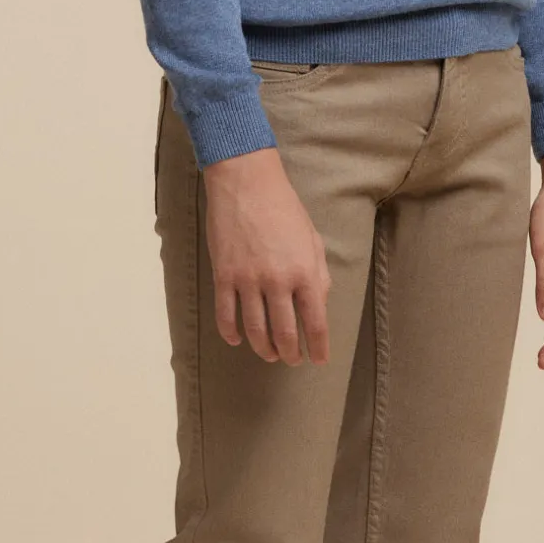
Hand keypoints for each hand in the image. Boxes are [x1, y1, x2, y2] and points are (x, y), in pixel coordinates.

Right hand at [202, 147, 331, 363]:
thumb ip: (319, 273)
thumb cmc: (284, 208)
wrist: (247, 183)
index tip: (319, 359)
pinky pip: (225, 315)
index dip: (319, 347)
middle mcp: (278, 281)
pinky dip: (231, 333)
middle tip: (292, 360)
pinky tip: (237, 340)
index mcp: (305, 272)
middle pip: (285, 334)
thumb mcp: (312, 239)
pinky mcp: (224, 275)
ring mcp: (248, 280)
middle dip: (290, 353)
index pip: (315, 323)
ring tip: (269, 355)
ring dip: (264, 349)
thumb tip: (319, 303)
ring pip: (255, 330)